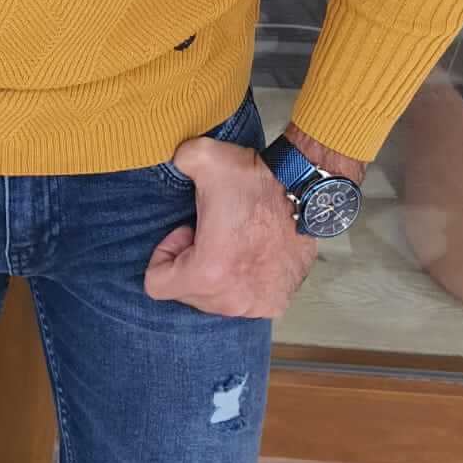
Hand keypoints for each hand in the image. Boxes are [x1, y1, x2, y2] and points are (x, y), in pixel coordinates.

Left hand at [144, 137, 315, 317]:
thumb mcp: (203, 157)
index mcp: (207, 273)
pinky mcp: (275, 303)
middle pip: (186, 293)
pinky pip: (241, 301)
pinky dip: (239, 281)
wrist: (307, 192)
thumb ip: (176, 159)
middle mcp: (231, 299)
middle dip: (189, 262)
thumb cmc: (256, 182)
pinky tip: (251, 253)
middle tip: (209, 232)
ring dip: (215, 272)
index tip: (186, 231)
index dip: (164, 253)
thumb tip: (172, 161)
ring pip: (213, 299)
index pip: (156, 284)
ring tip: (231, 240)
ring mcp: (255, 305)